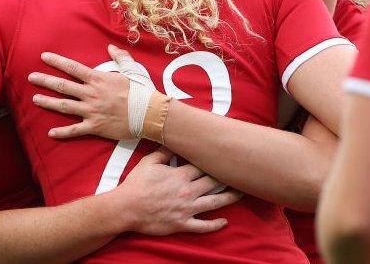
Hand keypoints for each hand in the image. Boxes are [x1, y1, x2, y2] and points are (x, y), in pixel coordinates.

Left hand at [28, 47, 134, 140]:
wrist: (150, 114)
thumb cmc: (142, 91)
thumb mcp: (132, 70)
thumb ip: (120, 58)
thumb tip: (111, 47)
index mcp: (98, 79)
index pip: (72, 67)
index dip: (57, 61)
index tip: (43, 57)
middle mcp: (91, 94)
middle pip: (63, 86)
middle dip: (45, 80)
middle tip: (31, 77)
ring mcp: (91, 111)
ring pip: (64, 106)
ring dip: (48, 102)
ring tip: (35, 99)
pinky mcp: (95, 126)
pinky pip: (75, 130)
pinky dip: (62, 132)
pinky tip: (50, 133)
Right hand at [116, 149, 241, 234]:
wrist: (127, 208)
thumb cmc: (136, 184)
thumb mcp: (148, 162)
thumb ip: (163, 152)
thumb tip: (173, 143)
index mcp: (180, 175)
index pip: (203, 166)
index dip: (215, 162)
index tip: (226, 157)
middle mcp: (187, 191)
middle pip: (213, 183)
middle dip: (227, 177)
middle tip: (240, 173)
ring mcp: (186, 209)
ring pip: (214, 203)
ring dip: (230, 198)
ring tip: (242, 194)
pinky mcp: (182, 224)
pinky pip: (202, 226)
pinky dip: (215, 225)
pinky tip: (224, 221)